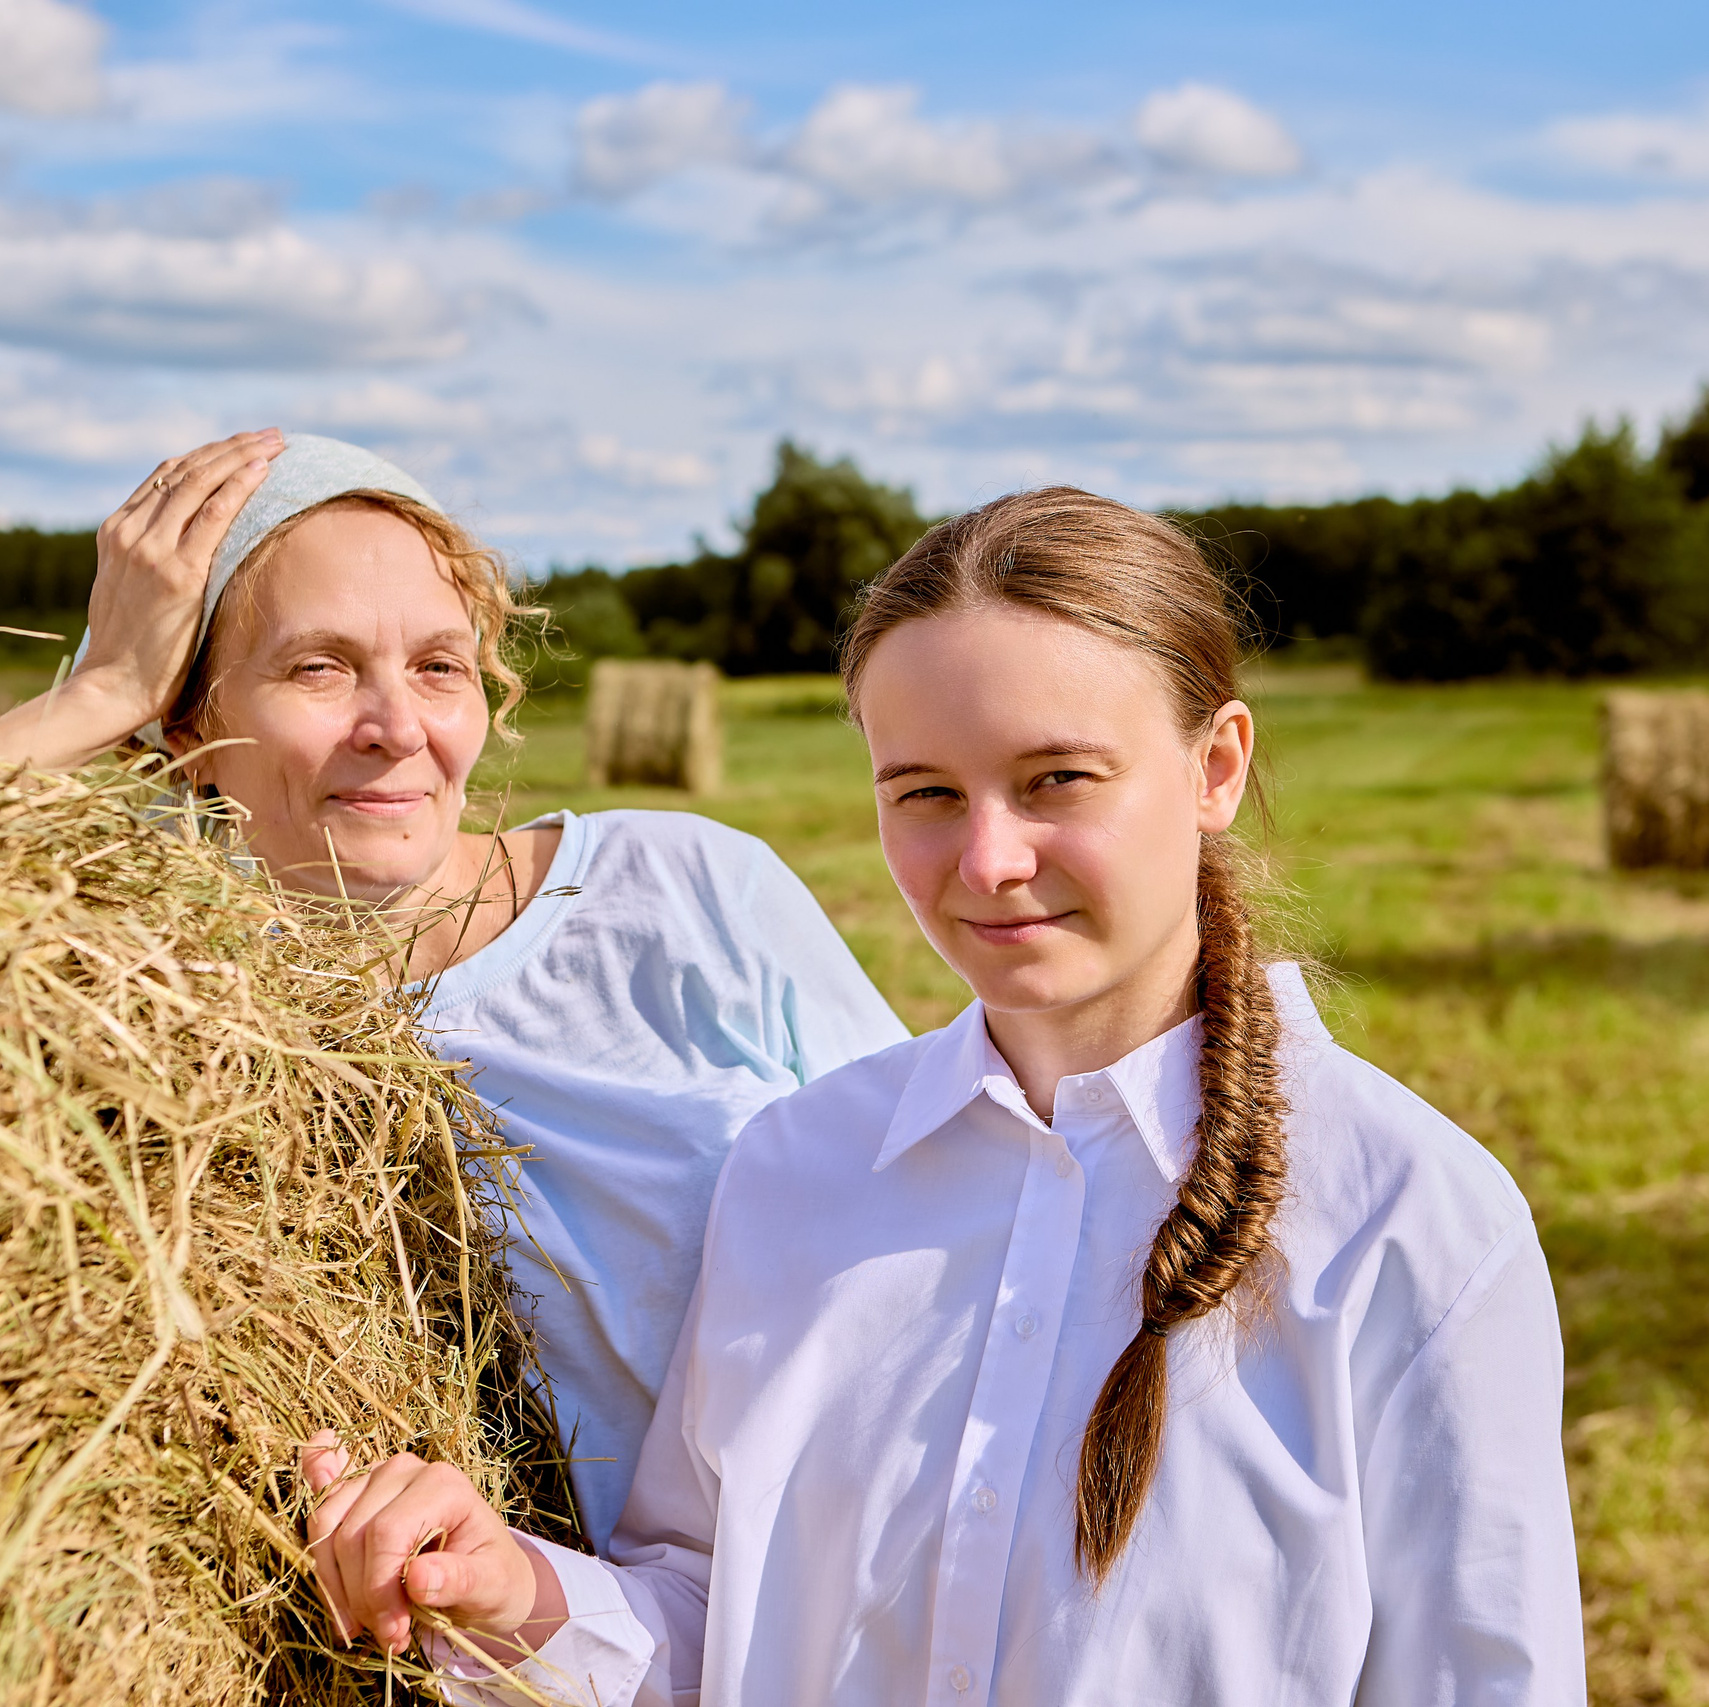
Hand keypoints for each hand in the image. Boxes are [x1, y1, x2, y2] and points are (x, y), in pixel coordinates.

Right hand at [0, 429, 285, 769]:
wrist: (115, 683)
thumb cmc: (132, 646)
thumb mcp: (131, 588)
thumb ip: (152, 560)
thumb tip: (187, 550)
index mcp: (118, 531)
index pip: (166, 476)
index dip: (207, 456)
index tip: (241, 445)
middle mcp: (131, 532)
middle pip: (186, 471)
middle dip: (231, 447)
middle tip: (271, 434)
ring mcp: (152, 550)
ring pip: (200, 484)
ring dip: (241, 456)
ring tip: (276, 443)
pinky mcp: (177, 573)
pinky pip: (212, 517)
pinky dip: (238, 487)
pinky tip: (262, 470)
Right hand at [301, 1430, 563, 1661]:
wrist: (488, 1570)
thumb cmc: (491, 1575)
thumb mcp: (490, 1585)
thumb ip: (458, 1581)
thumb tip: (418, 1578)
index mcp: (443, 1484)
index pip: (386, 1534)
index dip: (378, 1590)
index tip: (394, 1634)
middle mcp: (405, 1470)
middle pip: (351, 1536)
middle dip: (360, 1597)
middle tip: (387, 1637)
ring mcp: (376, 1477)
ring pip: (326, 1529)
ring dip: (334, 1584)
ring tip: (363, 1623)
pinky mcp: (357, 1493)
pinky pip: (324, 1495)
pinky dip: (313, 1505)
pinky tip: (316, 1490)